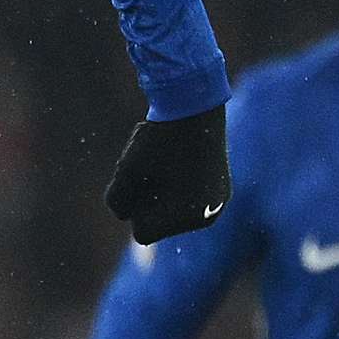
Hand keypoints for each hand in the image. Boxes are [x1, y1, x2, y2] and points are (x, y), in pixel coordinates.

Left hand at [106, 105, 229, 244]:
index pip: (143, 232)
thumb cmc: (157, 141)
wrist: (195, 105)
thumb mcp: (125, 173)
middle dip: (148, 200)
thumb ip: (116, 202)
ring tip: (167, 161)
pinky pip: (189, 196)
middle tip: (154, 166)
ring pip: (174, 209)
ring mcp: (218, 201)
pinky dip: (178, 184)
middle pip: (160, 222)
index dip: (133, 205)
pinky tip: (180, 159)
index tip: (140, 178)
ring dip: (162, 192)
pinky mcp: (221, 186)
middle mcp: (207, 215)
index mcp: (186, 218)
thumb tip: (125, 214)